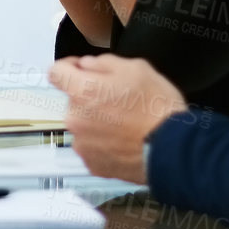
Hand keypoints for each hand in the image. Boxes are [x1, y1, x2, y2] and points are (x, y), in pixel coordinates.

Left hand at [49, 55, 187, 184]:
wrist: (173, 150)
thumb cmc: (156, 107)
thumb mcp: (136, 68)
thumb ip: (104, 63)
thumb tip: (86, 66)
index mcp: (82, 91)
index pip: (56, 72)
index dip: (69, 67)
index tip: (82, 70)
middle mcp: (75, 119)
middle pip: (74, 101)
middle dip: (91, 98)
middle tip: (119, 101)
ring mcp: (82, 145)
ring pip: (84, 125)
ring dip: (97, 122)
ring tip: (126, 125)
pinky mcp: (93, 165)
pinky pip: (93, 148)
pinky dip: (104, 144)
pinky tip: (125, 142)